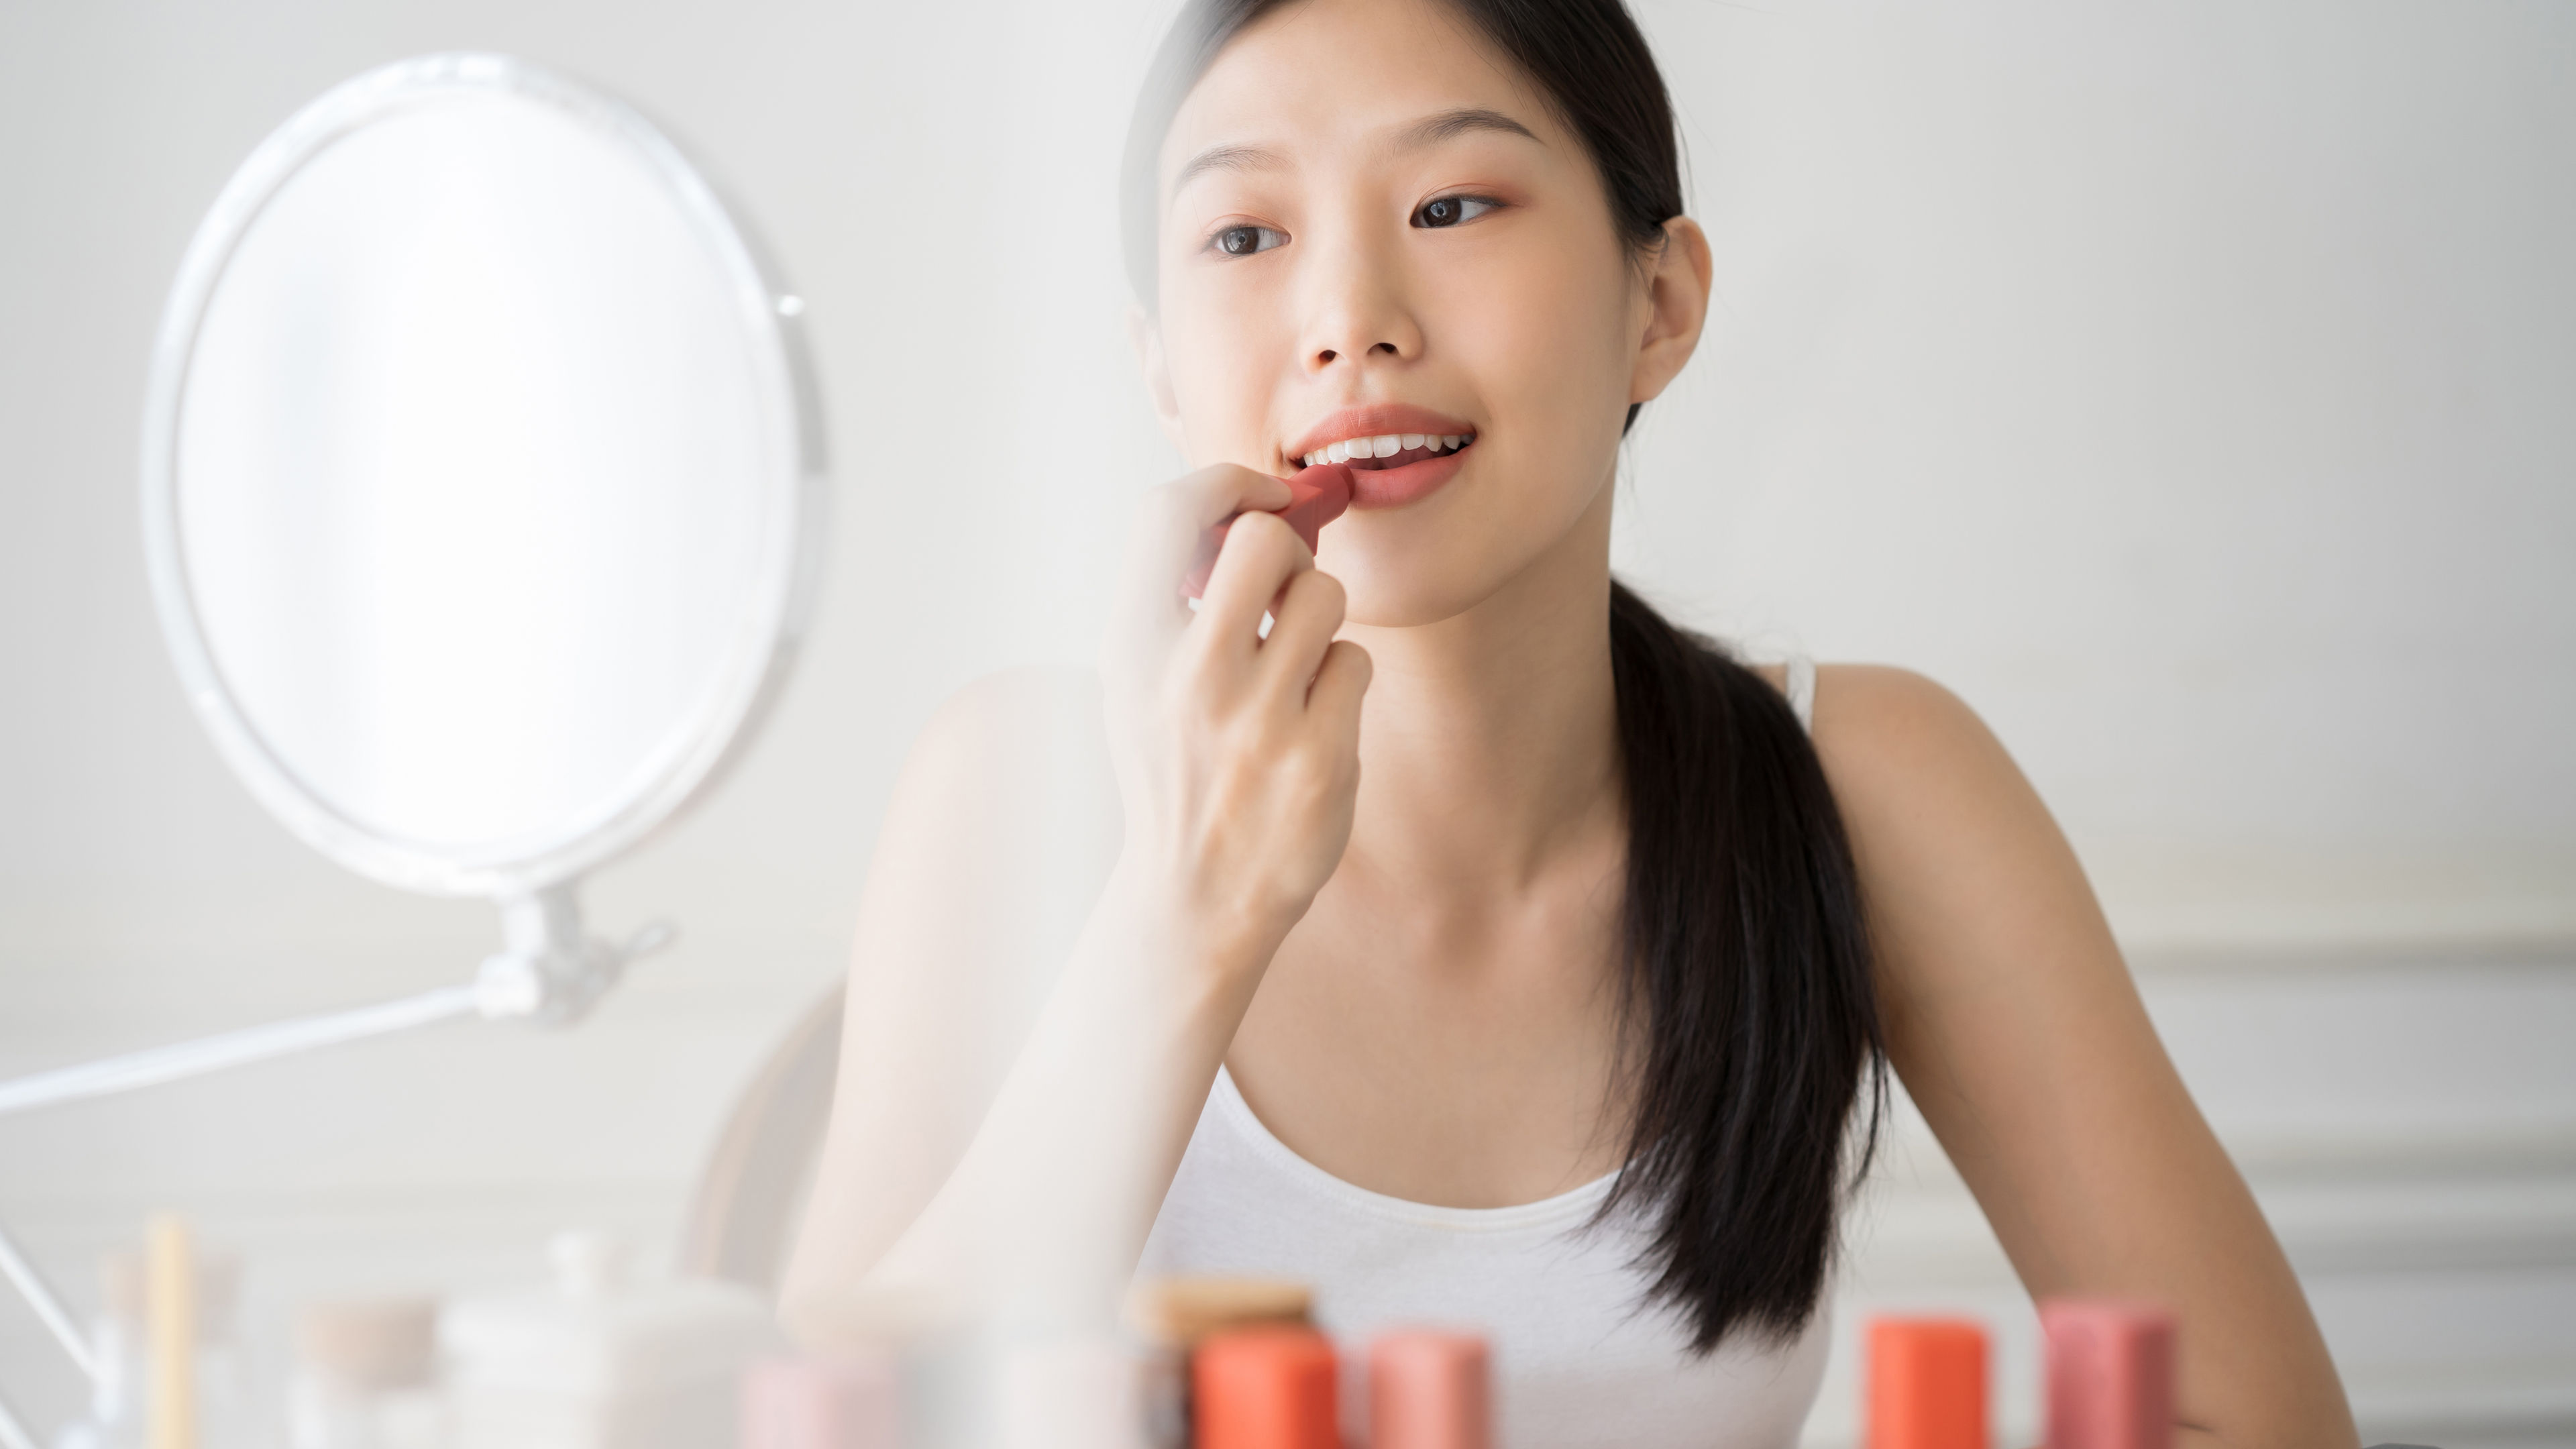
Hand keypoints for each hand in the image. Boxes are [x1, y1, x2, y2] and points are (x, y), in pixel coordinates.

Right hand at [1102, 464, 1371, 974]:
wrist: (1195, 895)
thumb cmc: (1175, 769)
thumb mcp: (1139, 681)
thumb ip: (1175, 598)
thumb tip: (1255, 507)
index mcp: (1131, 649)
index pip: (1167, 513)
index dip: (1227, 483)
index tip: (1262, 496)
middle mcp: (1187, 679)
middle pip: (1264, 541)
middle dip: (1287, 553)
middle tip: (1282, 593)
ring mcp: (1255, 721)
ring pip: (1324, 595)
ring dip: (1321, 619)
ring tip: (1296, 667)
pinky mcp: (1316, 759)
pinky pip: (1354, 661)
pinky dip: (1342, 681)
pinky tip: (1312, 721)